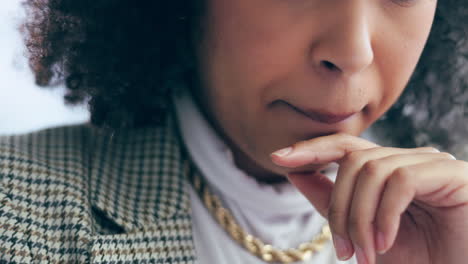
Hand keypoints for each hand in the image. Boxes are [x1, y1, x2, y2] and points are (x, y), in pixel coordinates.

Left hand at [270, 133, 467, 263]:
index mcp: (388, 170)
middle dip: (338, 207)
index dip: (310, 148)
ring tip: (364, 254)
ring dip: (359, 217)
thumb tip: (295, 174)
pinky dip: (384, 214)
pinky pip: (400, 180)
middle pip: (352, 161)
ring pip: (372, 170)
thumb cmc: (421, 257)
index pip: (344, 146)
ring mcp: (430, 163)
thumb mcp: (365, 232)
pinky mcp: (450, 174)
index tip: (277, 158)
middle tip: (342, 251)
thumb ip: (333, 202)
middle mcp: (408, 159)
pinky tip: (385, 242)